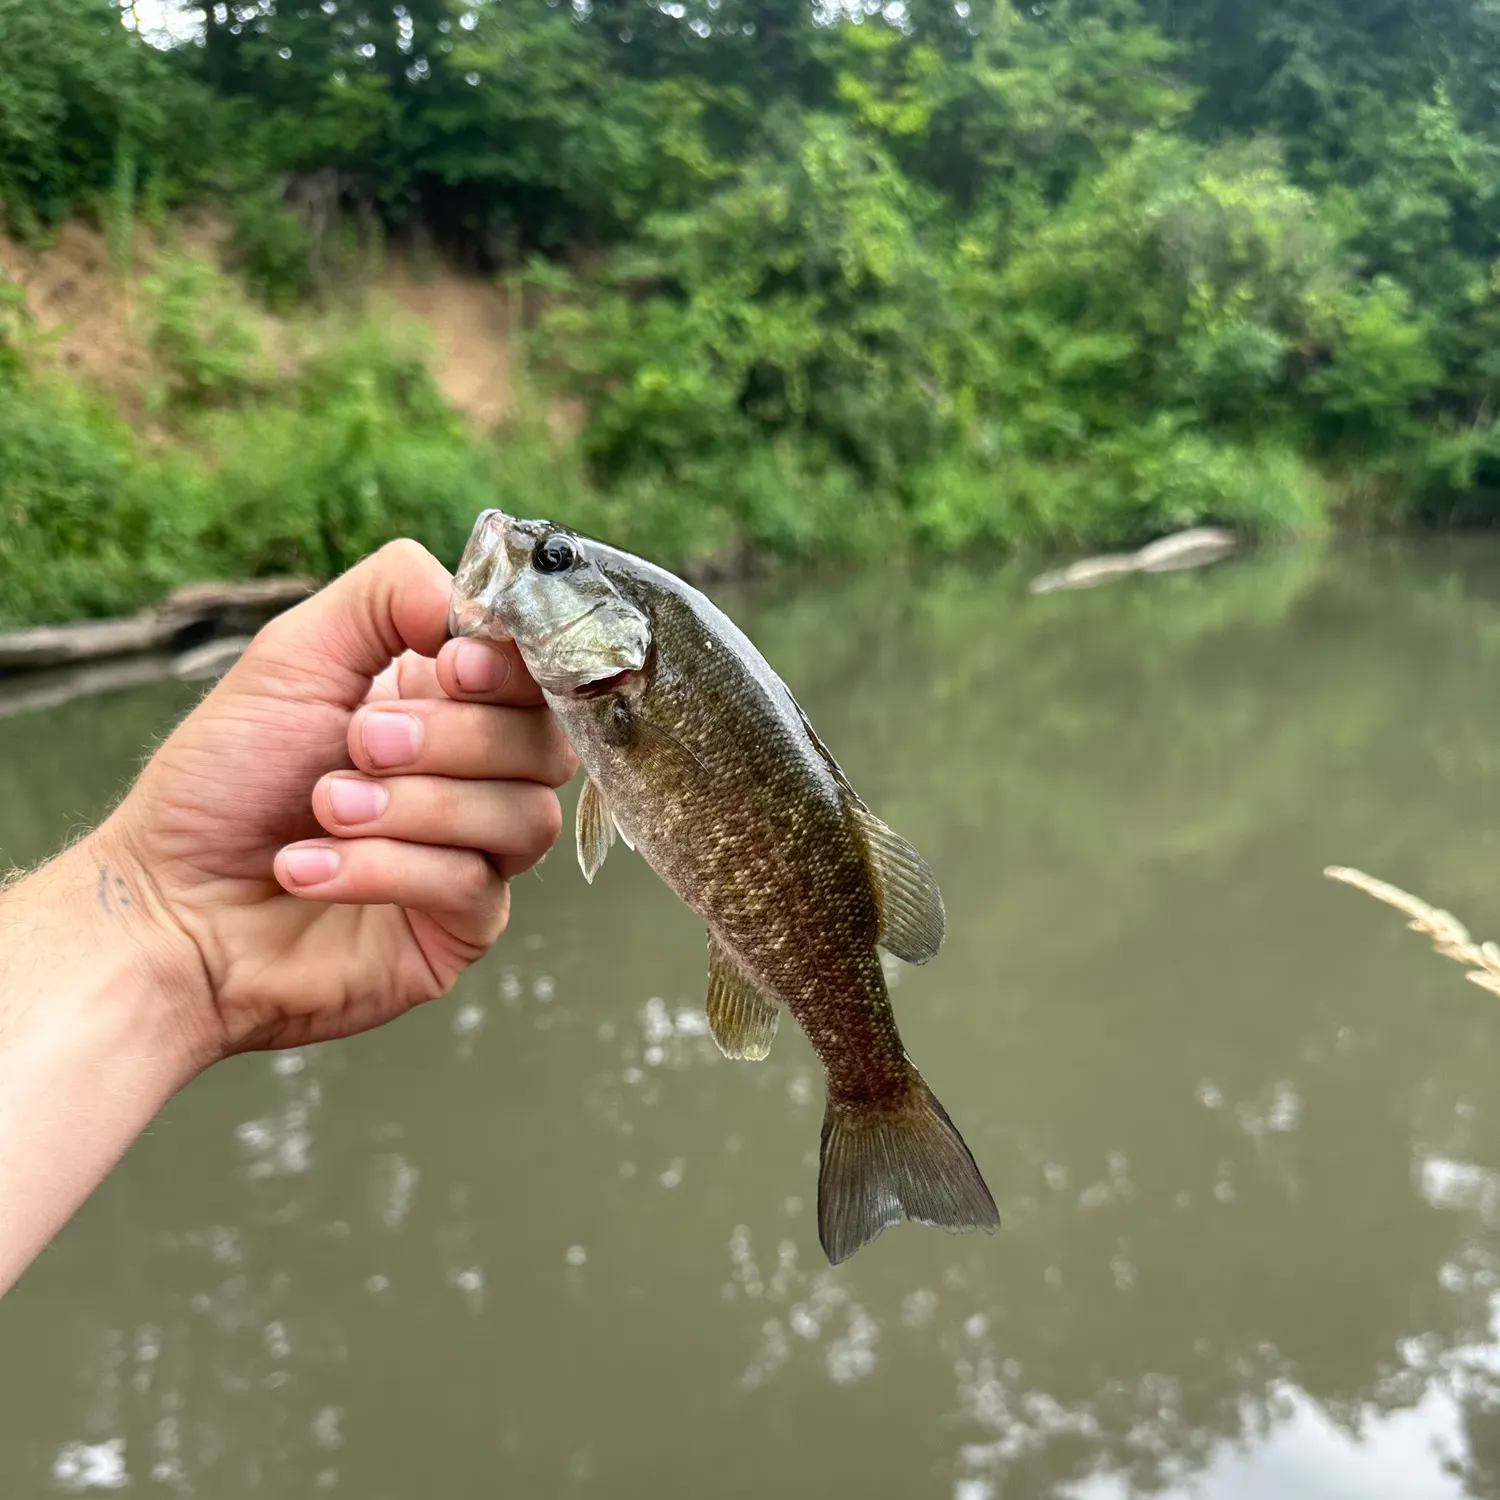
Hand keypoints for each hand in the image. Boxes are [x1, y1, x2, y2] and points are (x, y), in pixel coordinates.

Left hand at [93, 539, 576, 1062]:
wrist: (168, 906)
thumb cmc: (223, 783)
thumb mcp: (295, 655)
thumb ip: (389, 595)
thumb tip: (479, 603)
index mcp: (449, 704)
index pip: (540, 676)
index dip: (512, 669)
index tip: (450, 666)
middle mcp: (478, 777)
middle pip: (547, 745)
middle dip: (451, 740)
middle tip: (357, 744)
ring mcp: (478, 855)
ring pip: (524, 818)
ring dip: (412, 808)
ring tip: (323, 809)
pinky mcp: (462, 927)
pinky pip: (471, 886)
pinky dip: (382, 868)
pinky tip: (305, 868)